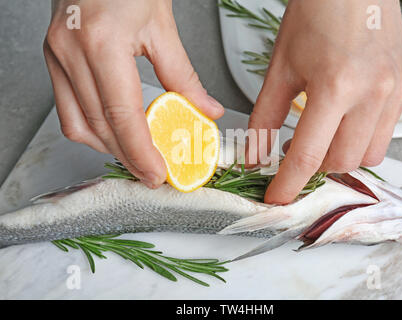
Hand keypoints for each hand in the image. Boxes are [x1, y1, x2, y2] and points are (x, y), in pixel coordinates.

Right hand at [44, 0, 223, 187]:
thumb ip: (183, 75)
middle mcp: (72, 53)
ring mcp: (57, 57)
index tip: (156, 174)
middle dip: (128, 156)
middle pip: (100, 126)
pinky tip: (111, 131)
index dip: (140, 152)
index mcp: (102, 44)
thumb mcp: (162, 27)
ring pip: (78, 124)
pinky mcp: (54, 59)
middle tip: (152, 172)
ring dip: (109, 146)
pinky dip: (90, 129)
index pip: (122, 116)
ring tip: (136, 154)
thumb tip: (205, 109)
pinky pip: (67, 110)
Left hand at [248, 0, 401, 203]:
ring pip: (367, 157)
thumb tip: (255, 154)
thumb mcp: (281, 69)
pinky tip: (342, 124)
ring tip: (320, 137)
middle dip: (313, 168)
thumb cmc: (316, 15)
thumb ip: (265, 117)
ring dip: (338, 157)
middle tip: (293, 153)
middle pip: (341, 162)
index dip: (288, 184)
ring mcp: (393, 92)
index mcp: (335, 85)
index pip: (309, 155)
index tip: (276, 198)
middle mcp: (371, 92)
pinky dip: (359, 141)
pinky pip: (384, 137)